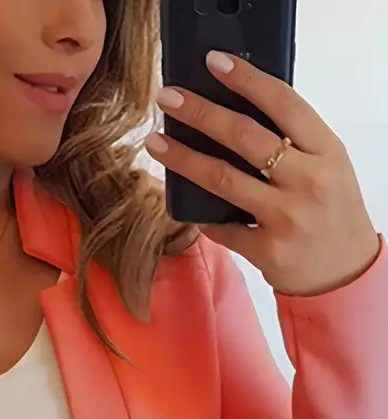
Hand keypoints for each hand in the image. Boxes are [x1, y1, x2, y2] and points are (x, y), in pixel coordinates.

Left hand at [146, 51, 380, 295]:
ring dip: (183, 158)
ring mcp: (286, 217)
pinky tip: (182, 204)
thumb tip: (235, 110)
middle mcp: (308, 181)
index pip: (284, 103)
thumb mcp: (327, 166)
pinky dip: (200, 216)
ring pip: (223, 179)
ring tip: (157, 142)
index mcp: (326, 151)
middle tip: (168, 98)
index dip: (247, 80)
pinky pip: (221, 227)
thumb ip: (293, 141)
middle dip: (201, 113)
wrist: (344, 272)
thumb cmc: (331, 211)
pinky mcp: (267, 250)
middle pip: (245, 136)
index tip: (214, 64)